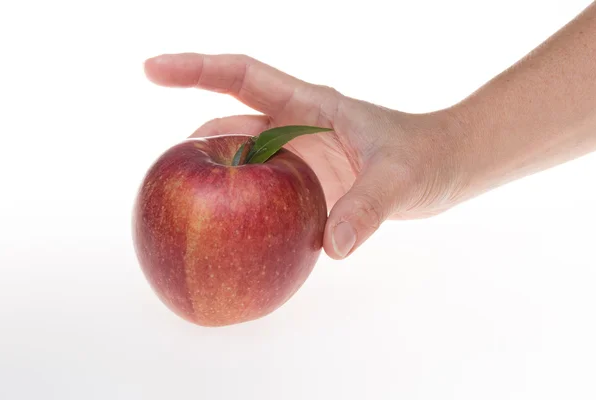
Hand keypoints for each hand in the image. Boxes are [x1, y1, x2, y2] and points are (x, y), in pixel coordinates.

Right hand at [144, 53, 467, 258]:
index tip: (151, 69)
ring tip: (185, 204)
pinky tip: (229, 228)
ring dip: (216, 175)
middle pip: (230, 121)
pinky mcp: (305, 181)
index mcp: (311, 106)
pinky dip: (242, 202)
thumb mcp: (398, 181)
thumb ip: (366, 210)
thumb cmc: (424, 159)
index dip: (196, 69)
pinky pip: (262, 189)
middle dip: (196, 141)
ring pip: (242, 158)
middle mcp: (296, 126)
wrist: (444, 166)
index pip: (243, 76)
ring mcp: (298, 155)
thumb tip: (331, 248)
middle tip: (164, 173)